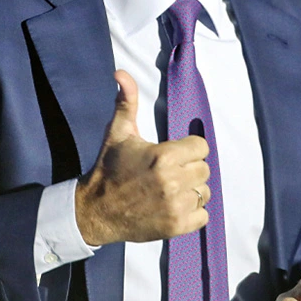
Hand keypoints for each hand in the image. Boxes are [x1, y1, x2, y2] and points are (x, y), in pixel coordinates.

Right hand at [75, 70, 210, 245]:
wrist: (95, 210)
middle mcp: (173, 181)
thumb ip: (127, 101)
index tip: (173, 154)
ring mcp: (175, 206)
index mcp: (164, 156)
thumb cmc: (109, 169)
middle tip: (168, 173)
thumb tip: (121, 73)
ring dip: (191, 191)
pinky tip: (173, 206)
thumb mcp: (118, 133)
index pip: (201, 147)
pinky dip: (192, 213)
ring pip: (204, 192)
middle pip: (204, 169)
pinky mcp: (176, 227)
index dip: (188, 149)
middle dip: (189, 169)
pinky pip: (203, 215)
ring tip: (170, 190)